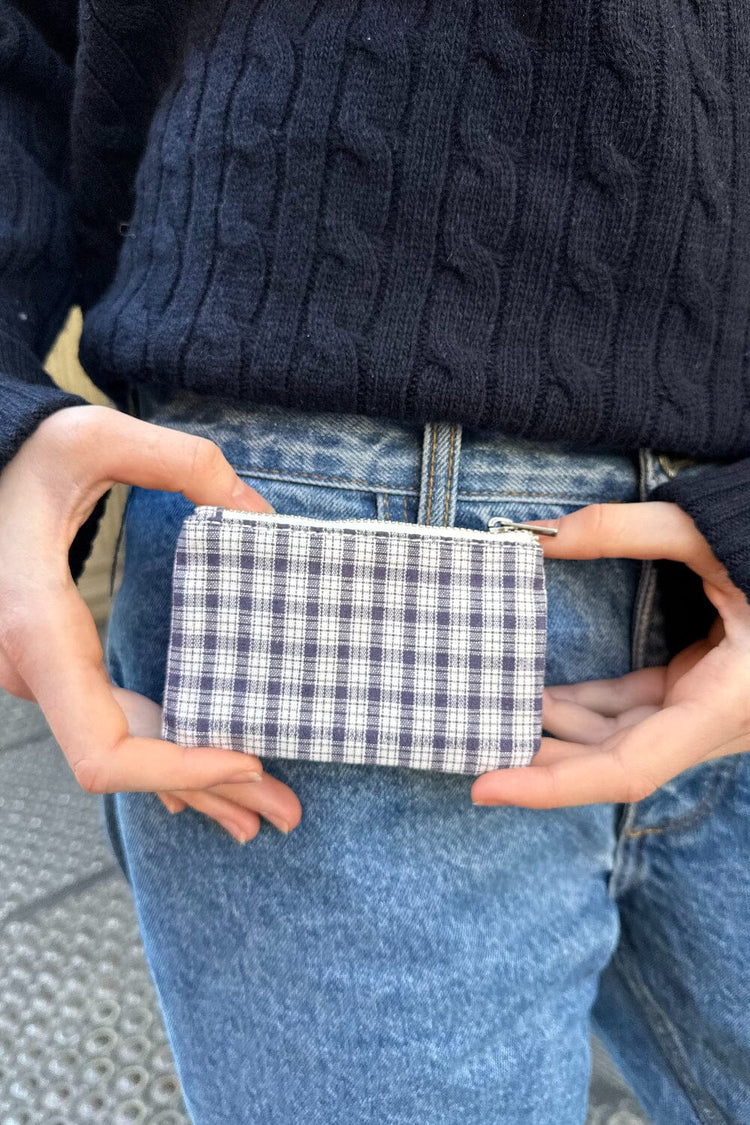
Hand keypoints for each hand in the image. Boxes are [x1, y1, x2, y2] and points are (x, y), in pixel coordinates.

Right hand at [0, 405, 301, 840]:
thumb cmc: (24, 452)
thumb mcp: (98, 435)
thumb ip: (186, 464)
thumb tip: (264, 518)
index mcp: (38, 629)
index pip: (103, 751)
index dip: (177, 771)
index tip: (249, 761)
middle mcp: (31, 669)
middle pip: (124, 769)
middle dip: (209, 790)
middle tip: (288, 812)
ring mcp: (38, 675)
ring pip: (120, 756)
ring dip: (193, 785)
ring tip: (264, 808)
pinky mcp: (53, 666)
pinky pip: (109, 727)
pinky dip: (163, 755)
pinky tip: (204, 781)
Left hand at [471, 502, 749, 809]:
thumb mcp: (712, 535)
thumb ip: (627, 529)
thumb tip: (543, 533)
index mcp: (725, 704)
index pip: (624, 769)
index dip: (550, 785)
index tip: (483, 785)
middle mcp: (714, 725)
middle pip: (610, 762)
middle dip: (538, 757)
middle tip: (466, 739)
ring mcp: (706, 715)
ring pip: (618, 740)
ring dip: (556, 731)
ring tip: (489, 709)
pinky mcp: (699, 696)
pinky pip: (632, 714)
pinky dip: (584, 708)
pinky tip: (537, 695)